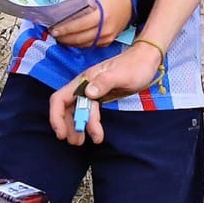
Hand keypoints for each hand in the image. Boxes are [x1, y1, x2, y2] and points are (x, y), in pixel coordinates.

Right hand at [45, 41, 162, 144]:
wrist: (147, 60)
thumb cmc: (136, 66)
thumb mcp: (122, 75)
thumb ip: (104, 82)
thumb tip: (88, 94)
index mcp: (85, 80)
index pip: (60, 99)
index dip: (56, 117)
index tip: (62, 134)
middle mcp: (85, 85)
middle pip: (65, 107)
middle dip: (67, 125)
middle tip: (76, 142)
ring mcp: (92, 91)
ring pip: (76, 111)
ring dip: (76, 126)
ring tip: (81, 142)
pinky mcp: (100, 96)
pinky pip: (88, 111)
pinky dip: (87, 122)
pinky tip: (93, 132)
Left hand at [47, 0, 132, 47]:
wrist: (128, 3)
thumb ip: (79, 6)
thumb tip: (61, 14)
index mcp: (101, 15)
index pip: (78, 25)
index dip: (64, 29)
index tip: (54, 29)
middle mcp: (105, 29)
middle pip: (80, 38)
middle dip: (64, 38)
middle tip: (54, 34)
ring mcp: (107, 37)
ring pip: (84, 44)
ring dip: (70, 42)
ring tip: (60, 38)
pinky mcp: (108, 41)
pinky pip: (90, 45)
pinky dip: (79, 44)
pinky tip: (72, 40)